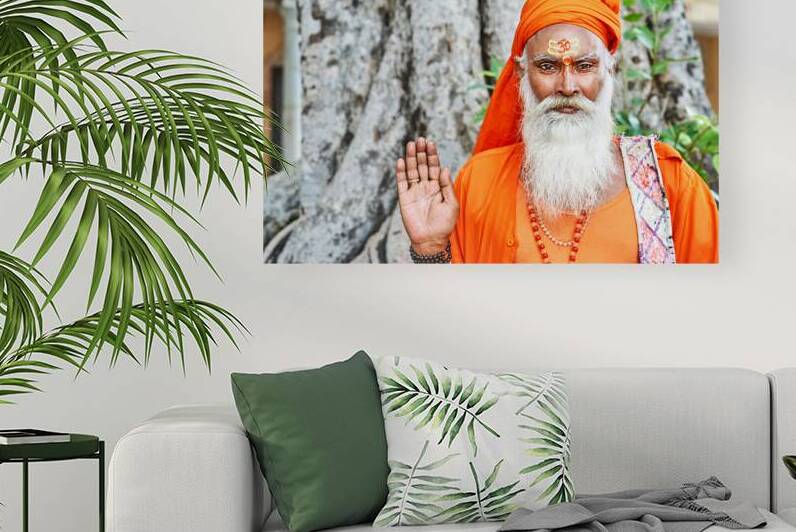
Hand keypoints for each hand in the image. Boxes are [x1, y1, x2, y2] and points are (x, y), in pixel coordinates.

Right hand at [396, 137, 458, 254]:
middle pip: (422, 165)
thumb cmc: (444, 225)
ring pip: (411, 171)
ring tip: (411, 144)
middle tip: (420, 139)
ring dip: (411, 158)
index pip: (434, 167)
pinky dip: (401, 172)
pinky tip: (402, 161)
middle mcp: (425, 187)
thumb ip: (447, 186)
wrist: (431, 240)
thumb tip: (444, 168)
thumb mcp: (452, 204)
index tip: (431, 143)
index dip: (432, 155)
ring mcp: (414, 192)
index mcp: (437, 187)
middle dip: (421, 152)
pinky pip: (401, 183)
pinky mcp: (404, 199)